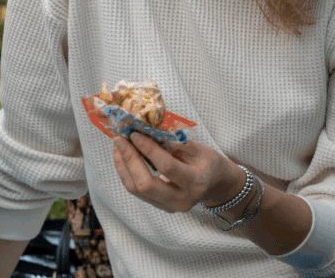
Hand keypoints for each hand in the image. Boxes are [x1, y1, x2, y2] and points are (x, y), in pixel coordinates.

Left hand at [111, 131, 245, 212]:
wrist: (215, 185)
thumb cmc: (208, 162)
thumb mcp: (198, 148)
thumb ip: (173, 141)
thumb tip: (145, 128)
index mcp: (196, 182)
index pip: (167, 167)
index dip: (148, 149)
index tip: (135, 134)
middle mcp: (182, 199)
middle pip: (146, 184)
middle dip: (129, 159)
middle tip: (120, 139)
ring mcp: (170, 206)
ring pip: (136, 189)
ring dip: (123, 165)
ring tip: (118, 145)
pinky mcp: (160, 206)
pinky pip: (136, 191)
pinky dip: (126, 172)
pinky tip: (123, 157)